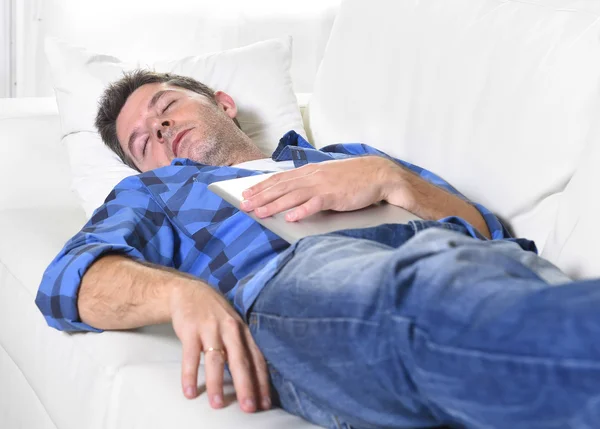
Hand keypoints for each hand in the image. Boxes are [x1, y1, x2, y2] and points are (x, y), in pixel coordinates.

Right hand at [169, 279, 270, 412]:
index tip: (265, 403)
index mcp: (244, 331)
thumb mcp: (234, 326)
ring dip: (216, 384)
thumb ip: (243, 349)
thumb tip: (255, 380)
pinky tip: (189, 391)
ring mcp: (210, 328)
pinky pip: (190, 356)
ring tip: (217, 404)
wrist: (190, 291)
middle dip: (246, 385)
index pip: (257, 359)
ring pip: (215, 359)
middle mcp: (230, 329)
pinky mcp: (190, 330)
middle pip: (240, 361)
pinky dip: (190, 375)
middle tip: (248, 407)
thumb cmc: (216, 314)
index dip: (262, 382)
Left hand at [240, 156, 404, 220]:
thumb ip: (310, 181)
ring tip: (260, 212)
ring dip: (274, 204)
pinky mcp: (335, 196)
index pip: (280, 178)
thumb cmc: (353, 177)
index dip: (262, 186)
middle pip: (282, 187)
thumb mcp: (327, 175)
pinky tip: (290, 218)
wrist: (378, 174)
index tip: (247, 192)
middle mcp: (313, 176)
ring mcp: (323, 186)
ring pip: (293, 195)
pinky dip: (302, 211)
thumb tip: (293, 191)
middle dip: (261, 196)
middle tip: (244, 205)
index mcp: (310, 171)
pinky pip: (315, 204)